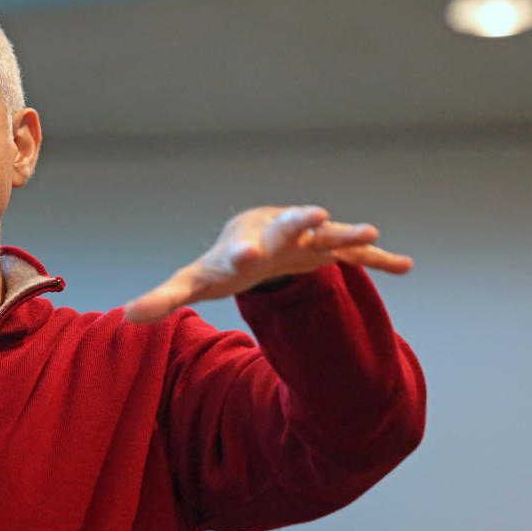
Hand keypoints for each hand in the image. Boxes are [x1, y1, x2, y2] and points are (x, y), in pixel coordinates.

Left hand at [122, 205, 412, 323]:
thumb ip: (165, 298)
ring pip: (328, 234)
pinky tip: (405, 265)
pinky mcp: (328, 249)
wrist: (257, 235)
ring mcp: (306, 240)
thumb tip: (126, 317)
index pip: (237, 249)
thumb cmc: (225, 261)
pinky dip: (379, 259)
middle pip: (286, 225)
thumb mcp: (196, 282)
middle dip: (299, 220)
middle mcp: (276, 235)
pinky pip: (356, 255)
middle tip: (314, 213)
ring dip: (347, 233)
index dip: (238, 254)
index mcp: (242, 243)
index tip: (241, 258)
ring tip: (371, 232)